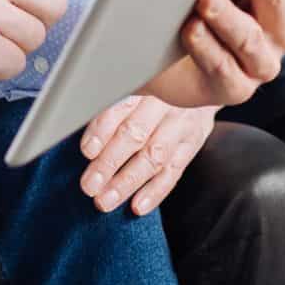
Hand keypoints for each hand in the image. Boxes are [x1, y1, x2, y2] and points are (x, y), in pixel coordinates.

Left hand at [78, 95, 215, 214]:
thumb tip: (83, 140)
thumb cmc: (154, 87)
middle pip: (135, 135)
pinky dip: (156, 191)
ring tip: (106, 200)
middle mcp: (163, 103)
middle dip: (110, 163)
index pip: (119, 108)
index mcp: (142, 84)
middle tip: (90, 186)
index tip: (86, 151)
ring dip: (128, 183)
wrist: (202, 78)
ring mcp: (180, 125)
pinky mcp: (192, 144)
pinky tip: (138, 206)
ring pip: (154, 157)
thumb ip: (110, 106)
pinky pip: (175, 171)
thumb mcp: (134, 84)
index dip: (102, 130)